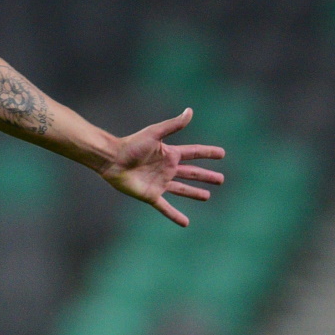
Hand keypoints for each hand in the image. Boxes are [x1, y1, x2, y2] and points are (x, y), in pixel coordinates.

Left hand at [99, 108, 225, 226]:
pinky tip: (185, 223)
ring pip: (182, 189)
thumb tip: (190, 111)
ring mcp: (160, 183)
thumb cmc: (131, 144)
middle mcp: (167, 169)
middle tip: (221, 179)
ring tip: (207, 196)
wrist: (112, 160)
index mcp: (170, 154)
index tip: (222, 153)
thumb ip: (173, 125)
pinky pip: (166, 207)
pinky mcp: (151, 195)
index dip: (207, 153)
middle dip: (206, 176)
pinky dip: (175, 215)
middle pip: (192, 173)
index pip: (194, 153)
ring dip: (194, 193)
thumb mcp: (155, 133)